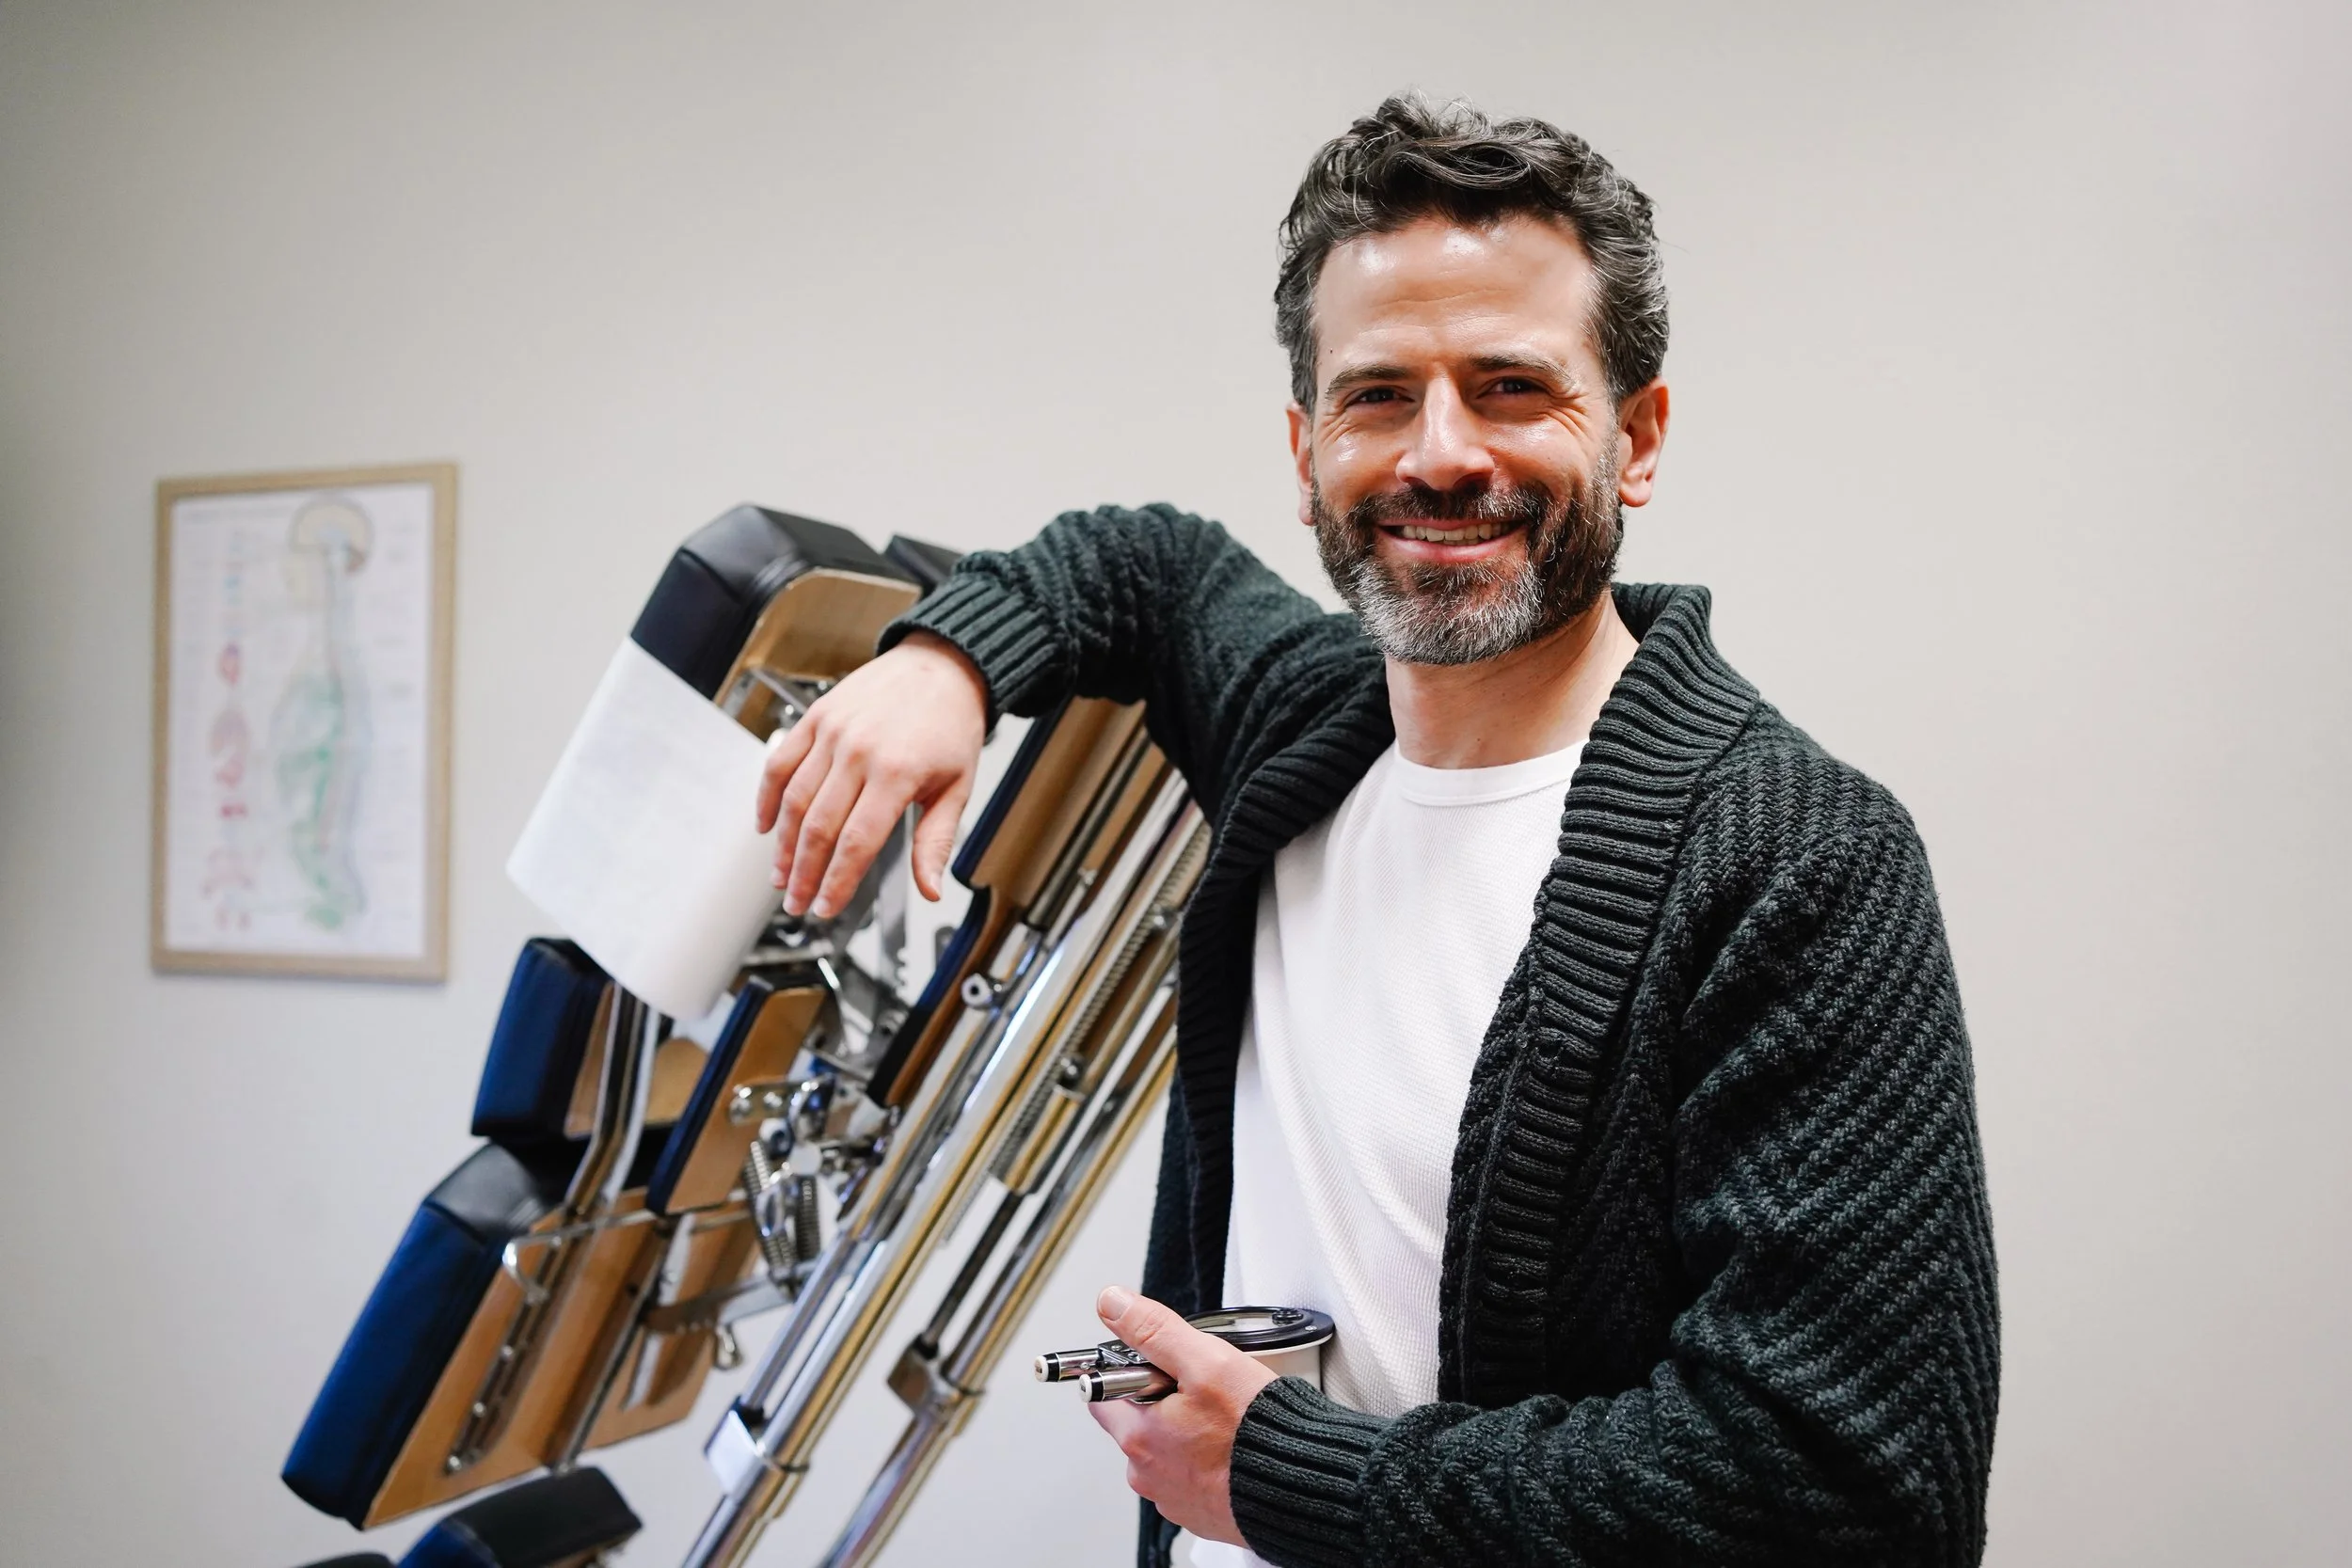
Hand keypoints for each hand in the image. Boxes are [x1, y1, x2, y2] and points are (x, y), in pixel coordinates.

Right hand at [752, 632, 987, 916]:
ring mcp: (832, 732)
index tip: (827, 908)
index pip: (856, 843)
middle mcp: (859, 751)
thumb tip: (931, 889)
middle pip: (819, 827)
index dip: (837, 882)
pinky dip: (767, 797)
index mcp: (897, 773)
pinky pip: (780, 762)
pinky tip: (765, 827)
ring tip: (781, 876)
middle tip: (797, 903)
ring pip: (794, 799)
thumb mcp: (958, 787)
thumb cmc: (952, 725)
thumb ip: (936, 841)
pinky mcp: (816, 717)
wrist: (942, 666)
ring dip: (783, 845)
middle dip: (804, 874)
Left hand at [1086, 1286, 1277, 1547]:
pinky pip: (1193, 1478)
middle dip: (1161, 1403)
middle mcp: (1147, 1475)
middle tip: (1204, 1390)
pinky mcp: (1201, 1515)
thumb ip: (1154, 1330)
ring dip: (1186, 1436)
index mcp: (1138, 1438)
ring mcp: (1174, 1499)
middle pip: (1136, 1424)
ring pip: (1166, 1452)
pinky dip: (1208, 1464)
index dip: (1130, 1371)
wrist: (1303, 1488)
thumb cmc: (1256, 1432)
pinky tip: (1235, 1450)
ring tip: (1226, 1421)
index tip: (1158, 1366)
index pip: (1103, 1395)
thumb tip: (1113, 1303)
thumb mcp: (1206, 1362)